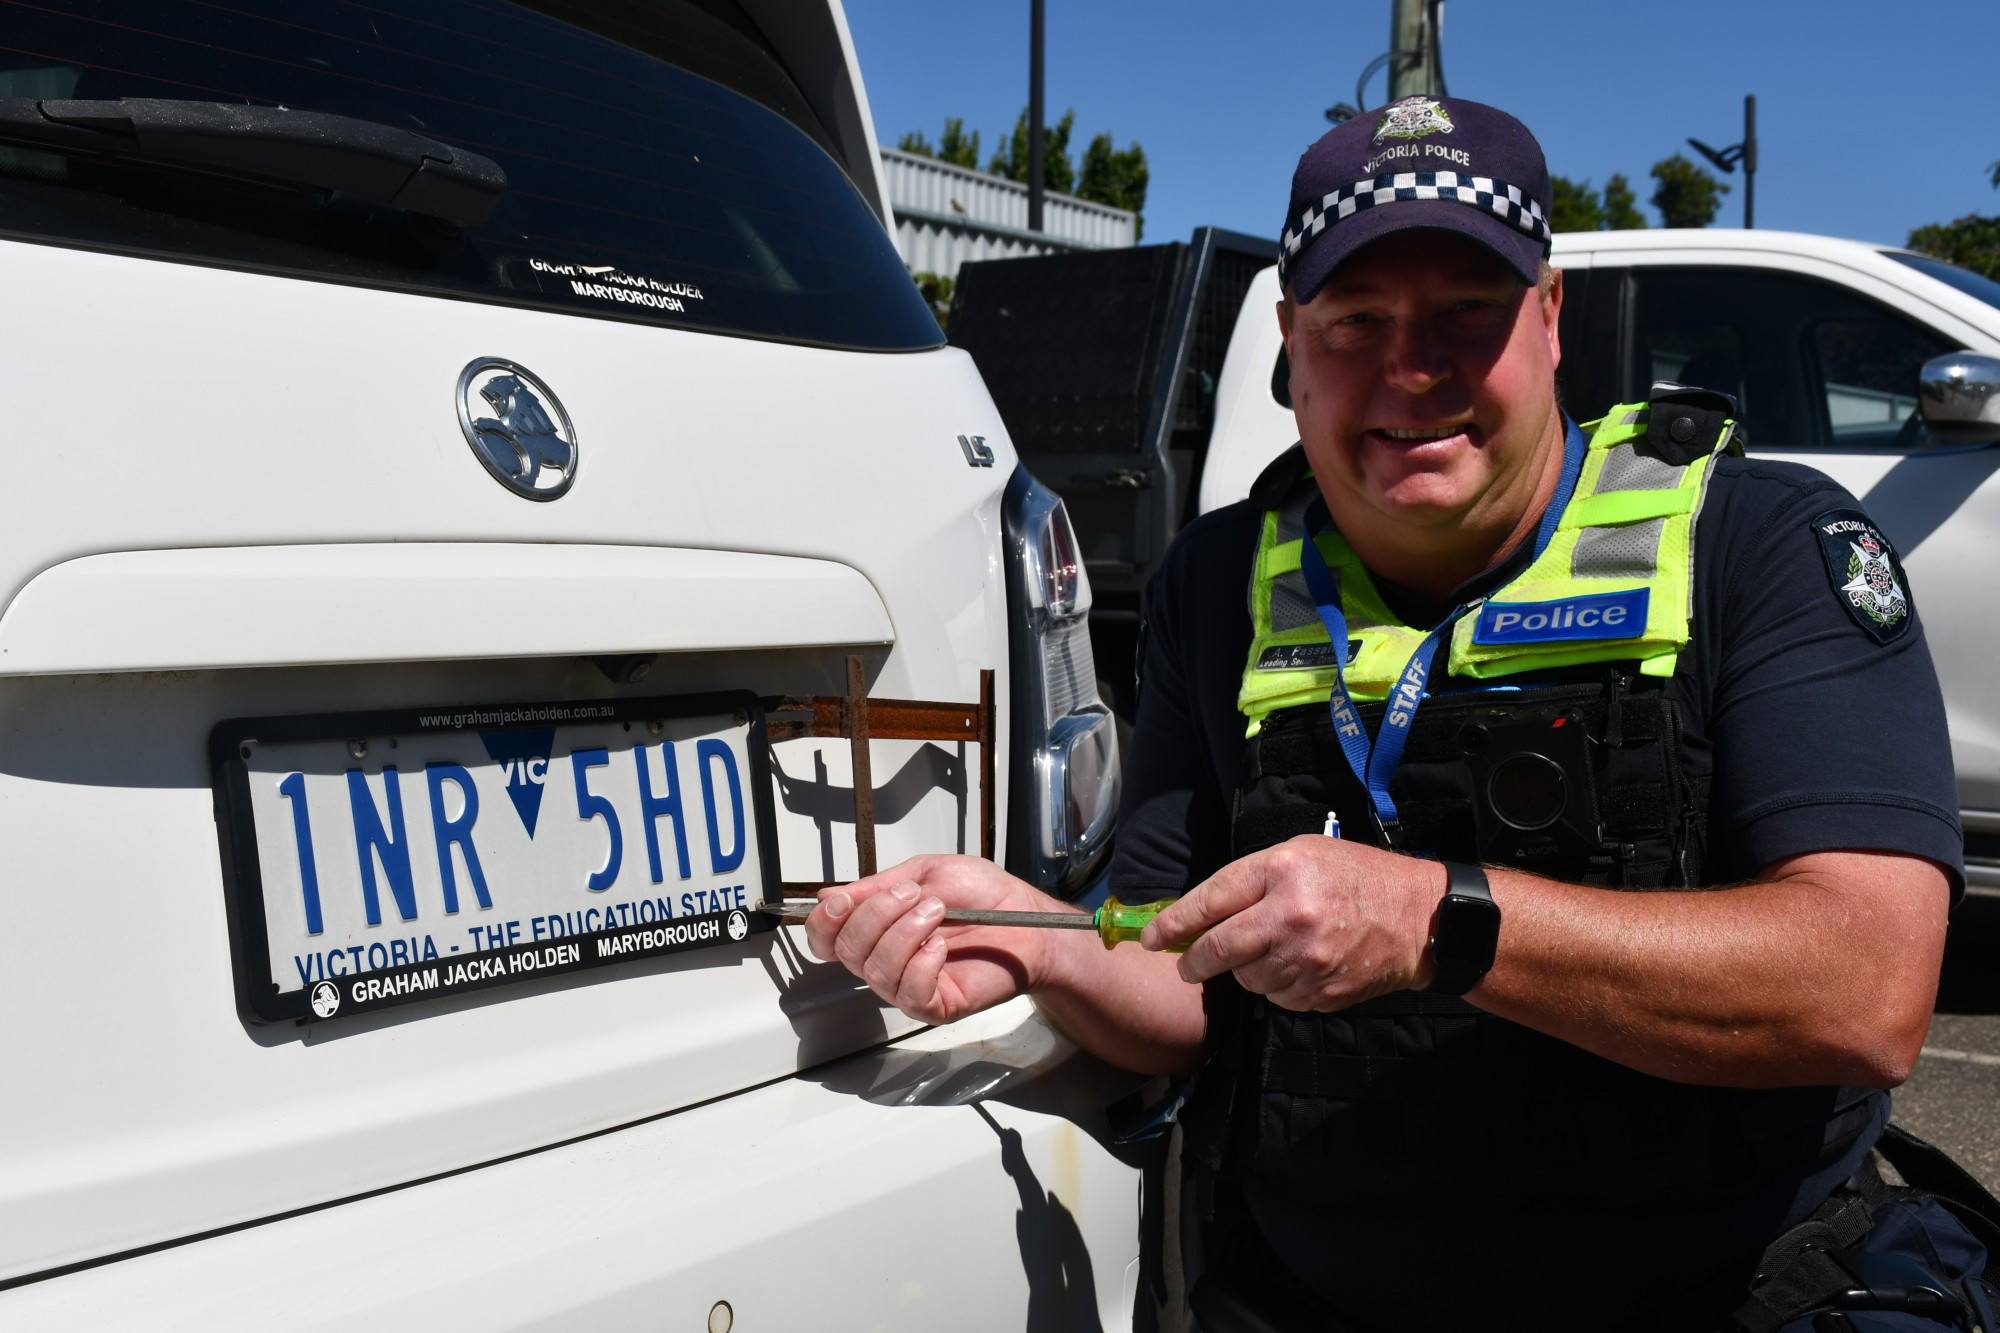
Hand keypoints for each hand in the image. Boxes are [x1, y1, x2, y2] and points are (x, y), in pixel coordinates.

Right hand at [803, 854, 1076, 1024]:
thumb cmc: (985, 897)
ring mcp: (908, 985)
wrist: (1026, 919)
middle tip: (914, 895)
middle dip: (876, 914)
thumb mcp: (926, 873)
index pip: (826, 938)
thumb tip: (830, 895)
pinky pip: (909, 992)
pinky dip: (922, 962)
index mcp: (878, 928)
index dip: (825, 921)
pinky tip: (942, 946)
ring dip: (905, 932)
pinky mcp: (934, 1006)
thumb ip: (878, 885)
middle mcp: (886, 960)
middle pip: (846, 950)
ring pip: (876, 969)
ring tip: (937, 912)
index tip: (844, 900)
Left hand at [1141, 835, 1442, 1010]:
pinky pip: (1277, 997)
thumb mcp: (1302, 854)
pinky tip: (1299, 964)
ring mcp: (1308, 960)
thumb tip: (1197, 913)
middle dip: (1193, 961)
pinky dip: (1276, 985)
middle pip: (1219, 950)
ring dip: (1245, 970)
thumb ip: (1249, 880)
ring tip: (1273, 948)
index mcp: (1283, 872)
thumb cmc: (1356, 877)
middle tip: (1186, 964)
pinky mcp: (1321, 993)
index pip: (1211, 900)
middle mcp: (1292, 917)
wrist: (1421, 919)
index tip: (1151, 937)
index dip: (1174, 922)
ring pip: (1247, 978)